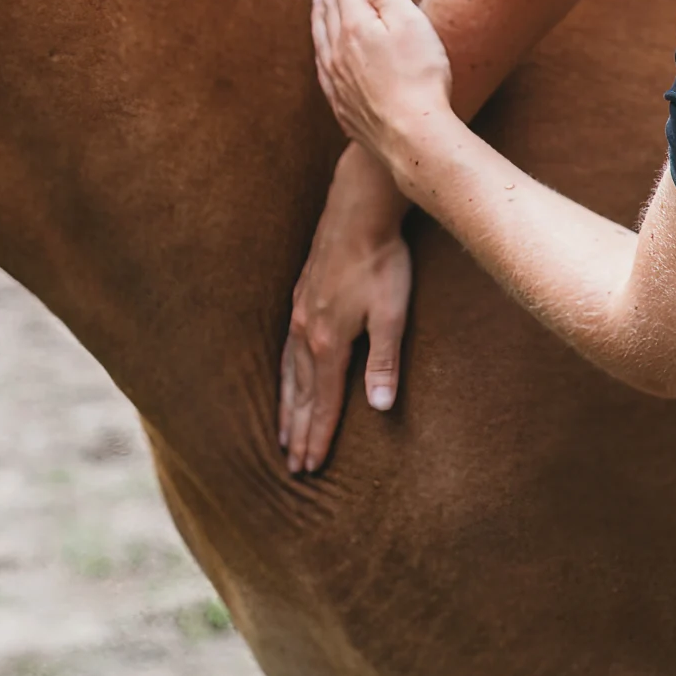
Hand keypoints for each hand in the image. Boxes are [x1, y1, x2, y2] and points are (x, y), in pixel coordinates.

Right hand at [280, 144, 411, 473]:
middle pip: (299, 394)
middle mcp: (305, 333)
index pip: (321, 402)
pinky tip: (286, 379)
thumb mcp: (392, 314)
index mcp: (328, 342)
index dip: (318, 436)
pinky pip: (285, 350)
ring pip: (287, 373)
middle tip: (292, 466)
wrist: (358, 208)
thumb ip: (384, 362)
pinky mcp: (300, 297)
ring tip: (283, 436)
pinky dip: (283, 376)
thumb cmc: (382, 261)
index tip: (311, 467)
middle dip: (297, 432)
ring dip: (286, 408)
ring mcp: (298, 313)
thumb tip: (379, 408)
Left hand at [311, 0, 456, 173]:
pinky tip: (322, 47)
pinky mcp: (341, 103)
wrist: (412, 138)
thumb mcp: (410, 23)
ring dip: (320, 10)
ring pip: (321, 34)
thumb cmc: (420, 78)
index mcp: (356, 25)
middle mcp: (338, 49)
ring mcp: (336, 78)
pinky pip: (322, 64)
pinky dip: (320, 45)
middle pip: (329, 5)